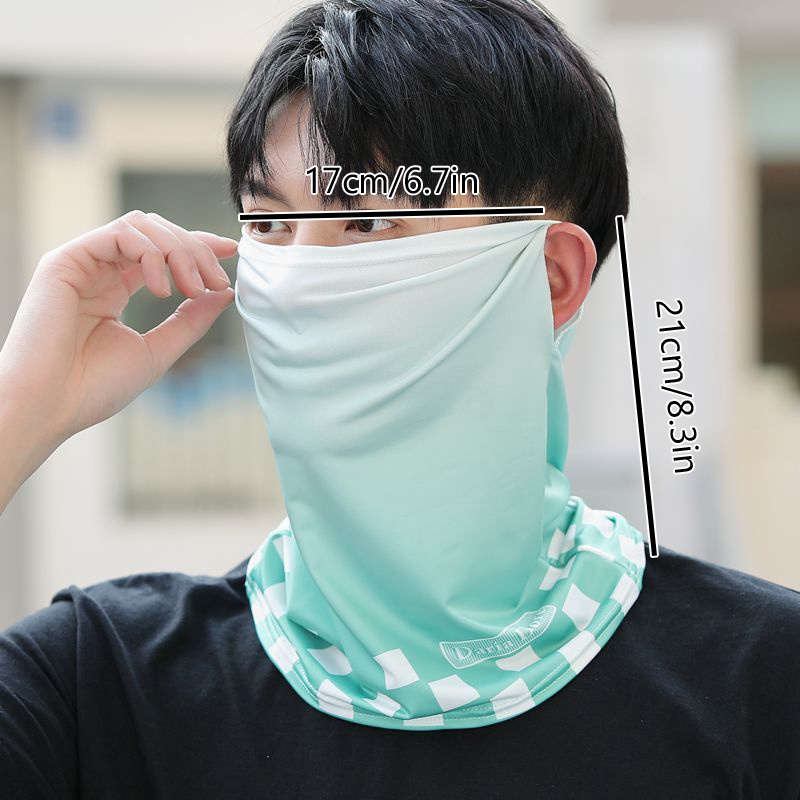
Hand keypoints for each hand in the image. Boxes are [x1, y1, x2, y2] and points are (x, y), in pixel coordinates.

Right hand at [0, 210, 237, 444]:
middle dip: (195, 250)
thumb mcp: (159, 350)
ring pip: (141, 225)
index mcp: (115, 289)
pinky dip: (152, 255)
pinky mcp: (66, 261)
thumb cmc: (96, 387)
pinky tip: (164, 290)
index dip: (198, 246)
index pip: (161, 252)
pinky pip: (120, 235)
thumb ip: (190, 320)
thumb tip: (225, 292)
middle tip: (216, 281)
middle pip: (156, 232)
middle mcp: (98, 271)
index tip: (229, 254)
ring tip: (193, 287)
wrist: (52, 406)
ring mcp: (82, 263)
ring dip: (178, 251)